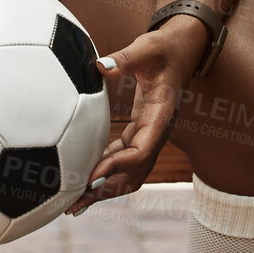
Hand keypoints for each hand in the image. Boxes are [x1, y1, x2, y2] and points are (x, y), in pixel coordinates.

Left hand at [65, 17, 208, 216]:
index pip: (141, 151)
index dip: (117, 166)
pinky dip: (105, 170)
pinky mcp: (139, 131)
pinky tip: (84, 179)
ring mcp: (148, 135)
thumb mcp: (146, 49)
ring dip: (104, 188)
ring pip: (128, 171)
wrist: (180, 49)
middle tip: (74, 204)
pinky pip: (122, 158)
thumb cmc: (163, 48)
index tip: (92, 177)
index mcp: (161, 117)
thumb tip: (98, 65)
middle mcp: (157, 132)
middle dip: (107, 190)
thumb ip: (124, 58)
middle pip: (134, 173)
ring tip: (73, 203)